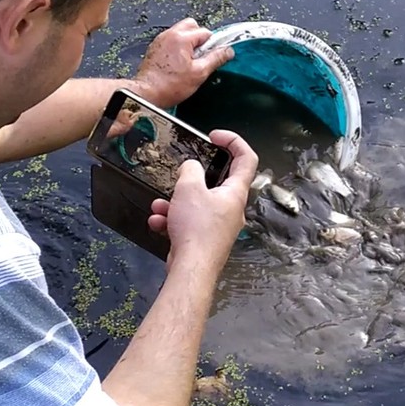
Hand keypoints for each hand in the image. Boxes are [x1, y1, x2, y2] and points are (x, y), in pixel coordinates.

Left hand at [132, 18, 234, 108]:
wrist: (147, 94)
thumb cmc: (170, 85)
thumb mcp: (199, 73)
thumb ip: (215, 59)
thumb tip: (228, 51)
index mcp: (181, 38)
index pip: (206, 32)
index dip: (212, 45)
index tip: (213, 56)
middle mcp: (170, 35)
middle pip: (192, 26)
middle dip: (200, 39)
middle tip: (201, 56)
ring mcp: (161, 40)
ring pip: (181, 32)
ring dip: (189, 43)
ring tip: (190, 62)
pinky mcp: (155, 48)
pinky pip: (172, 41)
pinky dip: (178, 48)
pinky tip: (179, 64)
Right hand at [147, 130, 257, 270]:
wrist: (192, 268)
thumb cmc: (196, 229)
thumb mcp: (189, 189)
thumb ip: (190, 171)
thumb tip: (191, 168)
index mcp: (235, 193)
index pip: (246, 159)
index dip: (234, 141)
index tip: (215, 136)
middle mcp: (232, 209)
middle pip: (217, 183)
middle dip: (193, 179)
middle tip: (181, 176)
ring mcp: (219, 225)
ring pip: (198, 204)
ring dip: (176, 202)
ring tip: (160, 206)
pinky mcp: (205, 239)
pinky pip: (188, 222)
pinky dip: (173, 220)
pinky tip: (158, 222)